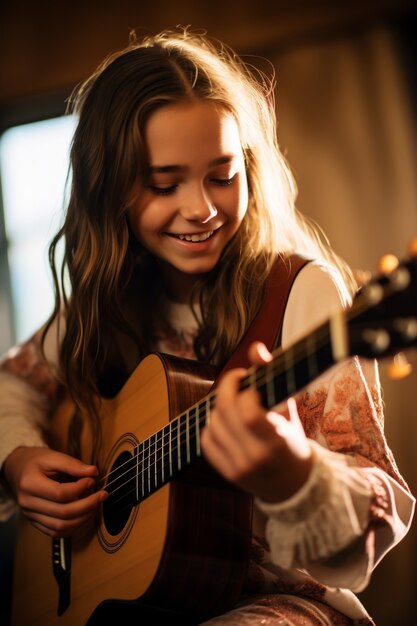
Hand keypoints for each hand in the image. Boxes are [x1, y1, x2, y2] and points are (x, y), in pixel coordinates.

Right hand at [3, 446, 107, 536]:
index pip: (59, 493)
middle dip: (88, 505)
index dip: (80, 489)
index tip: (92, 480)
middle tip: (102, 495)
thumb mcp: (52, 456)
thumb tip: (92, 472)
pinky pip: (56, 532)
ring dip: (83, 518)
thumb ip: (72, 464)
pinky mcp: (36, 522)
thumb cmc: (36, 462)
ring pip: (60, 527)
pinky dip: (73, 527)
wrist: (18, 470)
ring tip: (95, 505)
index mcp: (29, 484)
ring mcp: (31, 515)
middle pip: (62, 513)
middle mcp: (28, 503)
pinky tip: (84, 515)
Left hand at [201, 341, 312, 502]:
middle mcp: (255, 457)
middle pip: (225, 413)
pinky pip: (207, 441)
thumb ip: (271, 376)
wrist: (294, 484)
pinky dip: (212, 425)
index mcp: (276, 441)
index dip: (243, 390)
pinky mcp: (227, 474)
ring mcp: (239, 468)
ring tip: (233, 401)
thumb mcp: (288, 407)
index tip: (248, 380)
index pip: (248, 412)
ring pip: (213, 424)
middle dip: (226, 387)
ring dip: (219, 406)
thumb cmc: (292, 439)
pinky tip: (224, 421)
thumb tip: (256, 348)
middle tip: (235, 380)